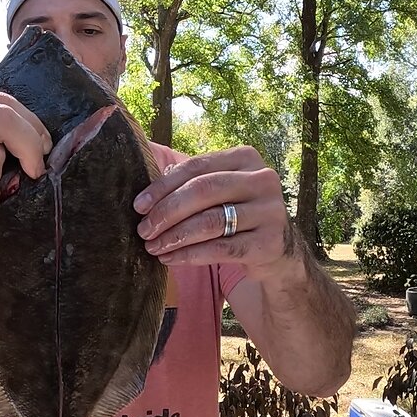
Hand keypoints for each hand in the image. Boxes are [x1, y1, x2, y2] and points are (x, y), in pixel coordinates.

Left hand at [133, 146, 295, 271]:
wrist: (277, 247)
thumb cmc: (236, 212)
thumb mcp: (220, 190)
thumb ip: (190, 183)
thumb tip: (146, 196)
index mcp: (246, 158)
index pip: (196, 166)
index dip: (163, 186)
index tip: (139, 206)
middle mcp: (262, 180)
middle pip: (202, 191)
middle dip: (167, 212)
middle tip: (144, 230)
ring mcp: (270, 211)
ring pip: (210, 222)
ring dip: (175, 236)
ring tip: (153, 247)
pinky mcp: (270, 242)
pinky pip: (220, 249)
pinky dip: (190, 255)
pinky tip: (171, 258)